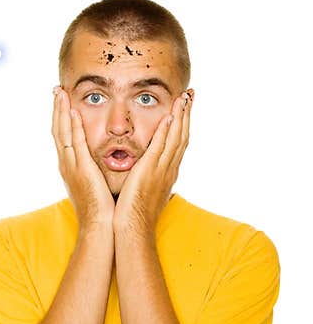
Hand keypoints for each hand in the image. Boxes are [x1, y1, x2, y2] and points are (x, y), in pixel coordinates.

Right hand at [51, 86, 114, 231]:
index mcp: (71, 167)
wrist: (100, 226)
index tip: (63, 101)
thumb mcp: (96, 184)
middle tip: (57, 89)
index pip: (64, 136)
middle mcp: (67, 164)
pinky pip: (74, 143)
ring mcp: (71, 166)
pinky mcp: (80, 169)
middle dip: (57, 109)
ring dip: (61, 111)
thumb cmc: (102, 209)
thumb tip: (104, 162)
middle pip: (58, 130)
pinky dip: (72, 126)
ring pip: (62, 132)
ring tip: (60, 93)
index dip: (62, 118)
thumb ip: (97, 170)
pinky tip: (73, 111)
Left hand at [113, 89, 193, 237]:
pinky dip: (167, 132)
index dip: (183, 124)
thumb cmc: (134, 215)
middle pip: (182, 135)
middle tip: (191, 94)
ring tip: (184, 97)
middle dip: (187, 114)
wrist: (133, 229)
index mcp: (167, 172)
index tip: (185, 107)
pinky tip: (170, 116)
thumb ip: (148, 179)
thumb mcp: (145, 191)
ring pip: (176, 138)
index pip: (178, 143)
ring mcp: (161, 170)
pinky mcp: (150, 172)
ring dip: (181, 116)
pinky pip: (161, 148)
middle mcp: (168, 169)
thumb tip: (148, 175)